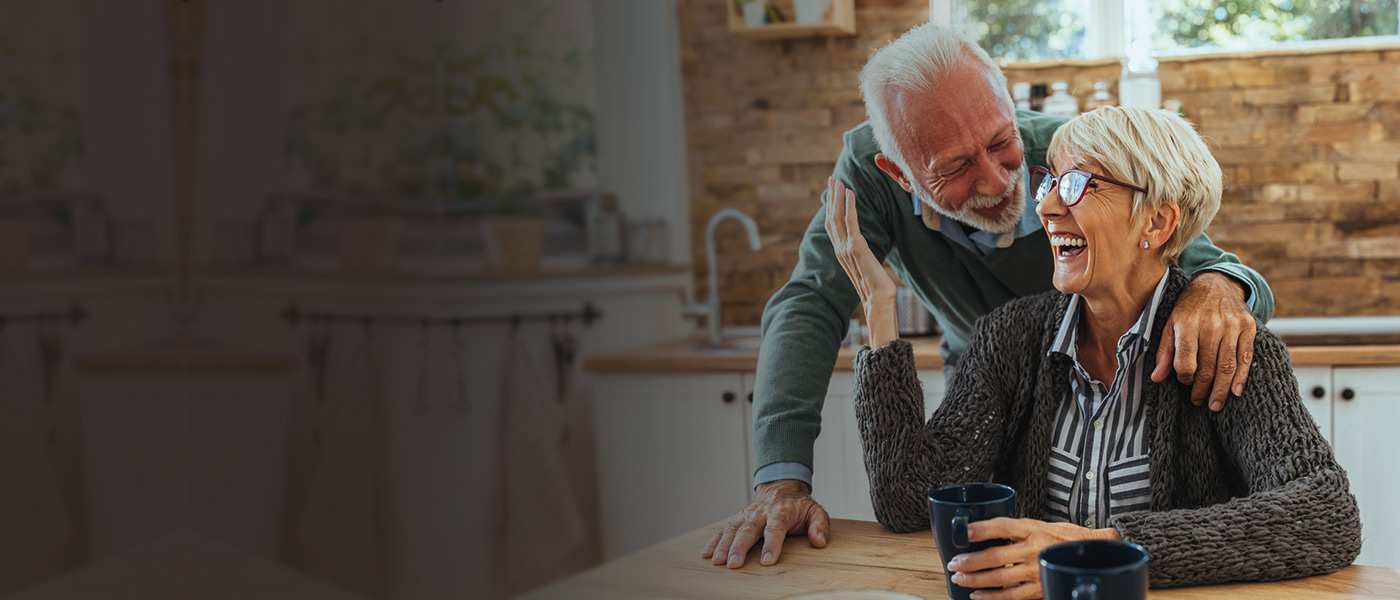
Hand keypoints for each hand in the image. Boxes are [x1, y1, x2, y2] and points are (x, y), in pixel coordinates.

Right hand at [701, 479, 829, 567]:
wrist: (780, 489)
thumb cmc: (798, 506)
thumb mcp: (816, 511)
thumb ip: (820, 525)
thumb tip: (819, 541)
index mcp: (781, 512)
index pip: (775, 528)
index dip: (771, 545)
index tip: (767, 561)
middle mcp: (761, 513)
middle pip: (748, 530)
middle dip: (739, 547)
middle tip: (734, 564)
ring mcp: (747, 515)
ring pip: (732, 529)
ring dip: (723, 545)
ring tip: (717, 561)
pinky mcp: (737, 518)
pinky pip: (723, 529)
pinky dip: (714, 541)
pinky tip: (707, 553)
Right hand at [823, 177, 897, 346]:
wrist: (879, 301)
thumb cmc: (877, 289)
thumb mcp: (868, 268)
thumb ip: (862, 257)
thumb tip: (865, 252)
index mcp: (842, 253)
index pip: (833, 225)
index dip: (832, 207)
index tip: (834, 192)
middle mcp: (840, 250)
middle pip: (831, 218)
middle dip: (832, 197)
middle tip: (832, 179)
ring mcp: (846, 249)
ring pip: (837, 217)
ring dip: (838, 197)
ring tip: (839, 182)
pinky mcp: (856, 247)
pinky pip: (851, 221)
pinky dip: (849, 205)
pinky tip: (851, 193)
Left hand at [945, 517, 1121, 599]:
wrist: (1095, 553)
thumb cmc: (1064, 538)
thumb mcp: (1042, 525)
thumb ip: (1017, 531)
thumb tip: (983, 533)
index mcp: (1034, 528)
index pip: (1003, 526)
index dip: (982, 529)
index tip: (964, 532)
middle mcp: (1035, 548)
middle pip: (996, 556)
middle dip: (970, 561)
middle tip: (953, 563)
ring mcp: (1038, 570)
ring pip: (1000, 578)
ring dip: (976, 580)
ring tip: (960, 578)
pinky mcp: (1041, 588)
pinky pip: (1012, 596)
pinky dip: (992, 597)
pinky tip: (978, 596)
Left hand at [1151, 272, 1256, 411]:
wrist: (1215, 284)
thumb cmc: (1188, 308)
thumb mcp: (1170, 325)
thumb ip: (1164, 352)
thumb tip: (1157, 378)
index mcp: (1187, 324)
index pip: (1186, 363)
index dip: (1184, 379)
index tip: (1184, 383)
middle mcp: (1210, 325)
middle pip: (1208, 368)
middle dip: (1202, 390)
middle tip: (1199, 401)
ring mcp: (1232, 325)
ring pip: (1227, 366)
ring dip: (1221, 390)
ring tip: (1215, 404)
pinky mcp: (1248, 326)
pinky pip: (1245, 357)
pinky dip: (1241, 377)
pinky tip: (1235, 391)